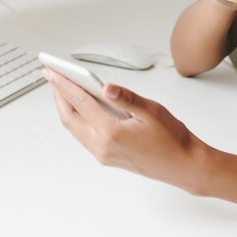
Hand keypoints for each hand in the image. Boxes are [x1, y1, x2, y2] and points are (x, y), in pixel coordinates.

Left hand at [43, 68, 209, 193]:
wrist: (184, 166)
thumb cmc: (173, 139)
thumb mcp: (152, 111)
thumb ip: (126, 98)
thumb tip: (105, 87)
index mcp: (112, 132)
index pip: (79, 102)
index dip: (63, 84)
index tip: (52, 71)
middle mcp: (102, 146)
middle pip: (69, 118)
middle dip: (58, 96)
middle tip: (53, 77)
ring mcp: (103, 154)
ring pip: (74, 129)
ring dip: (66, 108)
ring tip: (64, 89)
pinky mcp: (107, 158)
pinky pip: (83, 136)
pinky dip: (77, 119)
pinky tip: (81, 108)